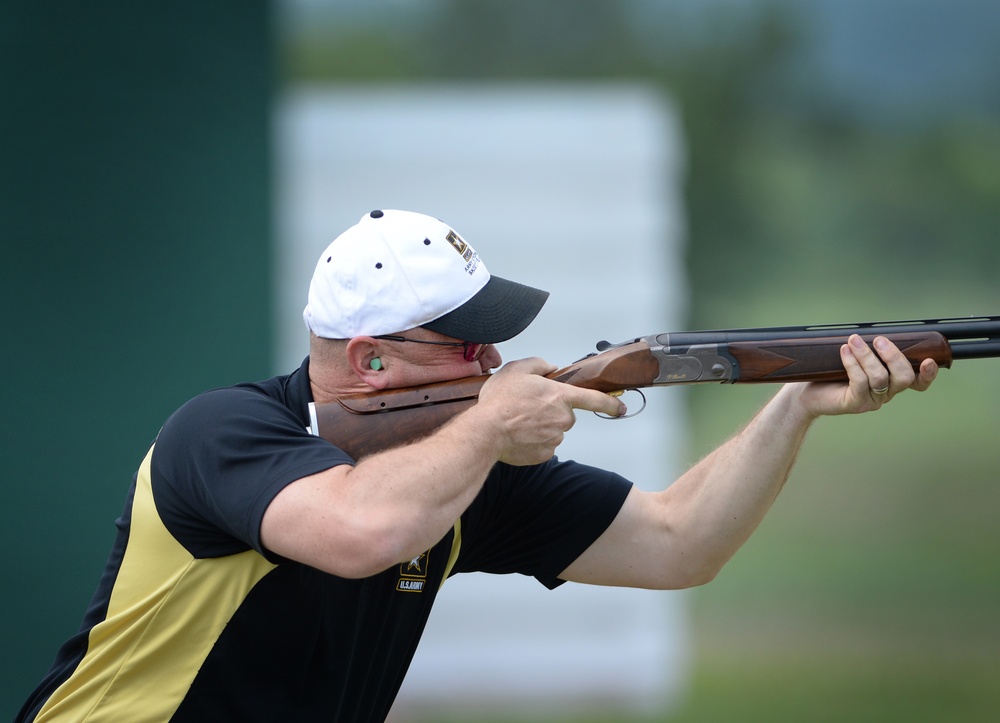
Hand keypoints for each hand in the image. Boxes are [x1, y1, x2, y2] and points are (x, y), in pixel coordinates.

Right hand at [477, 357, 625, 465]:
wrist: (486, 432)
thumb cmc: (500, 402)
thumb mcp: (517, 369)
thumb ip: (539, 364)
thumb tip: (551, 368)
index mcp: (560, 396)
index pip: (594, 399)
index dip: (611, 403)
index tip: (621, 407)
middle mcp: (562, 419)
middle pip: (565, 414)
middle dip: (551, 410)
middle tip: (528, 407)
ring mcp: (554, 438)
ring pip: (554, 430)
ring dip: (541, 426)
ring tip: (518, 421)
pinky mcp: (544, 454)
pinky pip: (544, 445)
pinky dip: (534, 441)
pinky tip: (519, 434)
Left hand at [797, 334, 938, 416]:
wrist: (808, 392)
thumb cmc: (833, 372)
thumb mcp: (856, 358)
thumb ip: (871, 349)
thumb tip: (878, 330)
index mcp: (892, 382)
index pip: (918, 382)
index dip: (928, 374)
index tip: (928, 360)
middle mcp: (886, 393)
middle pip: (904, 378)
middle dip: (893, 356)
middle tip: (878, 340)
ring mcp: (871, 400)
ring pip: (880, 378)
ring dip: (867, 356)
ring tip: (853, 341)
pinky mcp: (854, 403)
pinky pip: (859, 382)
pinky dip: (852, 364)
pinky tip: (844, 351)